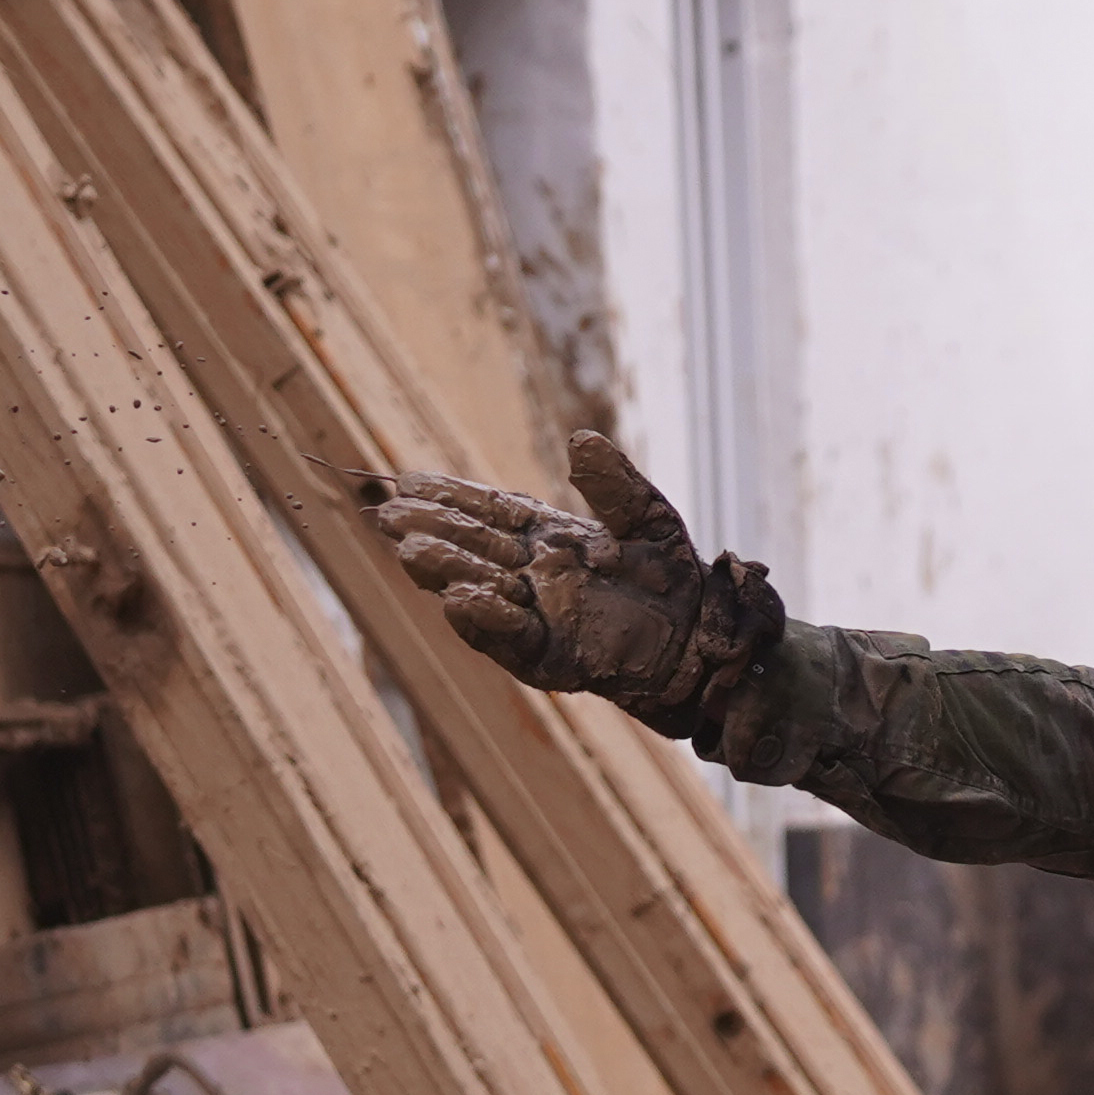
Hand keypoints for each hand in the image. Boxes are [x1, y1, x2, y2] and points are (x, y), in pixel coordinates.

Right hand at [361, 431, 784, 739]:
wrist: (704, 639)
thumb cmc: (675, 578)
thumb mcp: (647, 518)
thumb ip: (613, 484)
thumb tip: (581, 438)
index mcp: (548, 539)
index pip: (490, 512)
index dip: (450, 497)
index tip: (410, 479)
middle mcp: (533, 576)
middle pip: (472, 548)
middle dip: (431, 531)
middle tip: (389, 512)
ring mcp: (537, 617)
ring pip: (479, 590)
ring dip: (445, 572)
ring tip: (411, 550)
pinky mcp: (550, 657)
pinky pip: (511, 638)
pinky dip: (486, 621)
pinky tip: (461, 599)